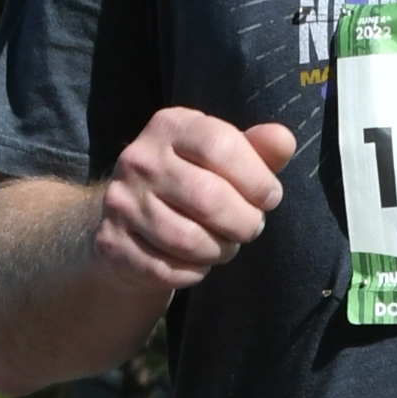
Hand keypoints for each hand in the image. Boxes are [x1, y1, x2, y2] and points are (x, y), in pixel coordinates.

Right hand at [94, 108, 297, 302]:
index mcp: (170, 126)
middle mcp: (138, 158)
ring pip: (189, 240)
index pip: (221, 146)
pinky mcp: (112, 243)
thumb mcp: (224, 158)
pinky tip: (196, 260)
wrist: (129, 220)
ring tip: (225, 245)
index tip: (269, 197)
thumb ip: (257, 150)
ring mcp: (121, 202)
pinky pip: (168, 269)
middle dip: (244, 222)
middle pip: (209, 198)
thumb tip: (284, 139)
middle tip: (250, 227)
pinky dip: (194, 271)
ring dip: (221, 250)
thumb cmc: (193, 182)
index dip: (257, 179)